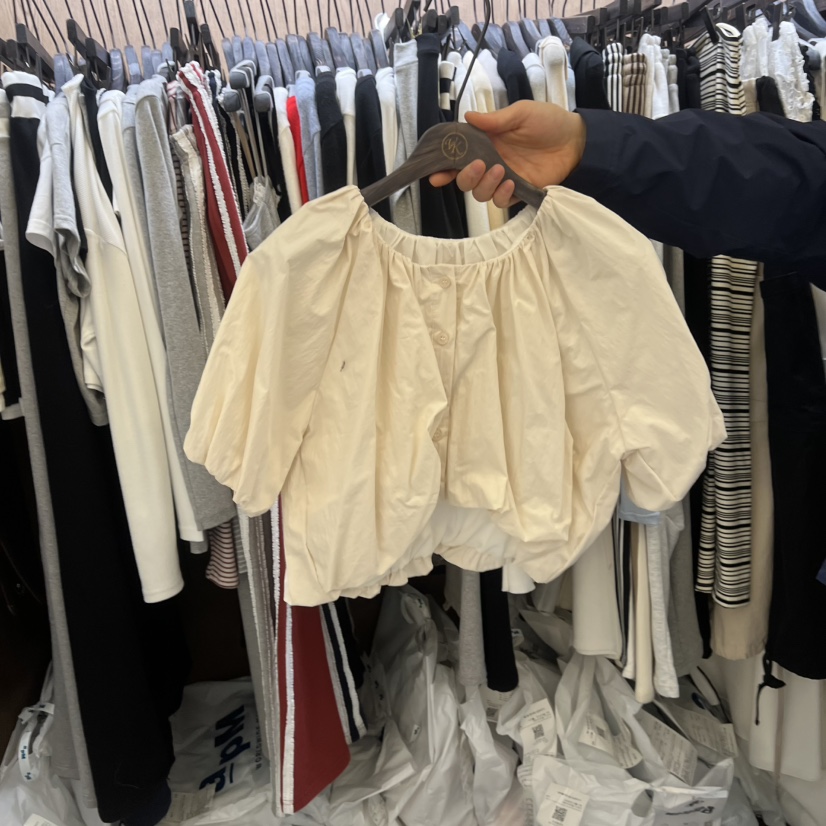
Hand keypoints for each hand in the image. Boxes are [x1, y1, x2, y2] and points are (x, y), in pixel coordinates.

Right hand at [430, 101, 586, 207]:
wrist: (576, 140)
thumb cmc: (548, 122)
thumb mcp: (521, 113)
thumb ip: (495, 120)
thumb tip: (467, 117)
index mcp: (486, 143)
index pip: (459, 156)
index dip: (444, 165)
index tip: (435, 171)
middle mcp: (490, 163)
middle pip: (464, 180)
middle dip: (464, 177)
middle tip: (478, 165)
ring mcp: (503, 179)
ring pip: (479, 193)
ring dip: (484, 185)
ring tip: (500, 171)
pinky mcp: (517, 192)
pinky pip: (500, 202)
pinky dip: (501, 195)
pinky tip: (511, 183)